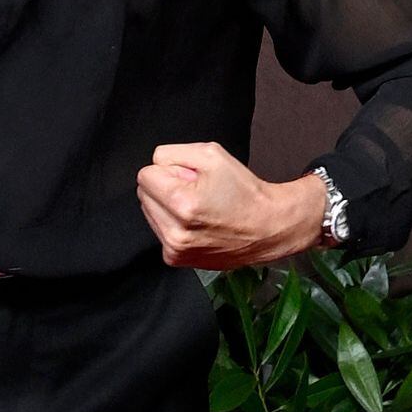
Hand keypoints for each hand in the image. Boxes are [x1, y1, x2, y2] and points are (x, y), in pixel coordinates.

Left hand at [135, 141, 325, 268]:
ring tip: (199, 208)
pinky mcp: (176, 259)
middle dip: (166, 187)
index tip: (190, 177)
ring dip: (168, 206)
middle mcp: (175, 231)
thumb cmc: (244, 192)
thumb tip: (154, 165)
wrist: (268, 228)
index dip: (169, 170)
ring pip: (150, 212)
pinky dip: (173, 224)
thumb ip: (173, 153)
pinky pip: (160, 230)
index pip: (145, 175)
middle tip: (197, 191)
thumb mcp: (212, 154)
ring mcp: (175, 249)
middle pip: (144, 194)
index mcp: (182, 203)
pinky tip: (197, 223)